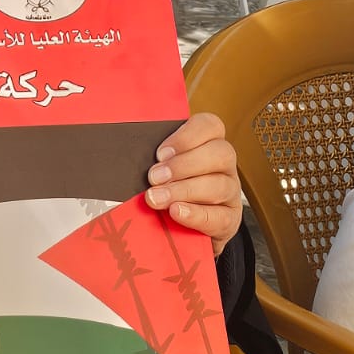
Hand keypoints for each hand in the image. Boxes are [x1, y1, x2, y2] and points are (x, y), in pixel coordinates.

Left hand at [144, 112, 241, 255]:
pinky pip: (220, 216)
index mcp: (207, 144)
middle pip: (220, 153)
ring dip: (184, 190)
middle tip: (154, 177)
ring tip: (156, 198)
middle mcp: (223, 165)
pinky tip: (177, 212)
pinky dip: (196, 214)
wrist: (180, 228)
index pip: (210, 125)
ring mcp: (230, 192)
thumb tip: (123, 149)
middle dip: (183, 165)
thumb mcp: (157, 166)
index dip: (187, 136)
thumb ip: (148, 156)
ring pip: (219, 185)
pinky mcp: (229, 219)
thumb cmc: (164, 187)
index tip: (160, 153)